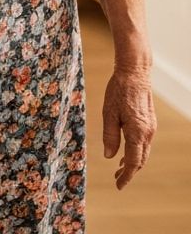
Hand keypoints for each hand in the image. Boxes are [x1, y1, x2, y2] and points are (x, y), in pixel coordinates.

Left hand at [103, 65, 156, 188]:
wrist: (135, 74)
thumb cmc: (118, 91)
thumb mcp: (108, 112)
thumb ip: (110, 136)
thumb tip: (110, 157)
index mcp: (137, 132)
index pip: (134, 162)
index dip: (126, 176)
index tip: (118, 185)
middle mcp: (147, 133)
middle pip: (141, 160)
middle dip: (129, 172)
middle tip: (117, 180)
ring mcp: (150, 128)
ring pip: (143, 152)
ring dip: (133, 162)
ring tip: (120, 169)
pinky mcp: (150, 123)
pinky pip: (144, 143)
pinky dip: (136, 151)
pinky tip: (126, 152)